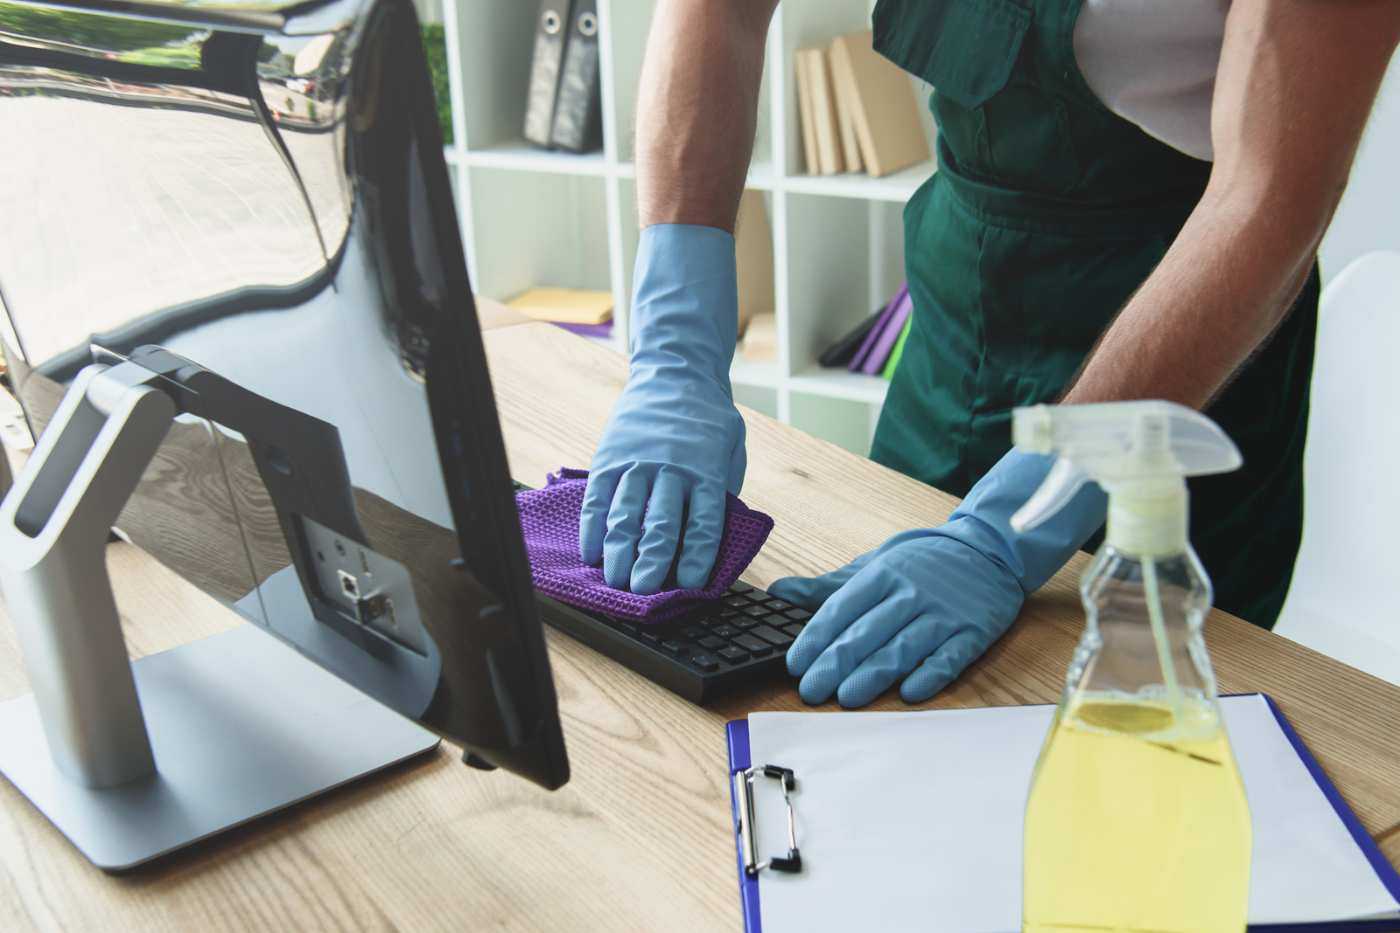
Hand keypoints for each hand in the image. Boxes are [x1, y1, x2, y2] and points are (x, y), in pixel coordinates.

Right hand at [580, 225, 745, 593]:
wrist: (675, 374)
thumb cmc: (708, 422)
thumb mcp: (730, 452)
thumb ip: (721, 493)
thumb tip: (712, 543)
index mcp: (707, 471)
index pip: (703, 523)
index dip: (695, 558)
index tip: (689, 586)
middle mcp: (671, 469)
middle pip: (660, 524)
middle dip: (651, 563)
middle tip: (643, 593)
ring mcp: (636, 463)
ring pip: (624, 515)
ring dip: (618, 552)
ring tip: (615, 582)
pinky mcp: (609, 458)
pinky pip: (597, 499)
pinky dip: (592, 529)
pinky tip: (591, 554)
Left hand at [769, 451, 1105, 706]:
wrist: (989, 551)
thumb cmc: (922, 564)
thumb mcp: (874, 565)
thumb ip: (827, 587)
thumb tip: (778, 592)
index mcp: (882, 575)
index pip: (842, 608)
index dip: (817, 638)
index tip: (795, 663)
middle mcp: (911, 593)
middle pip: (867, 632)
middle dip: (835, 663)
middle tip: (811, 691)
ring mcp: (943, 614)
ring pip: (903, 647)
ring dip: (874, 674)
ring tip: (847, 698)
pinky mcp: (973, 633)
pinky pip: (949, 657)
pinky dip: (930, 675)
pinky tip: (910, 693)